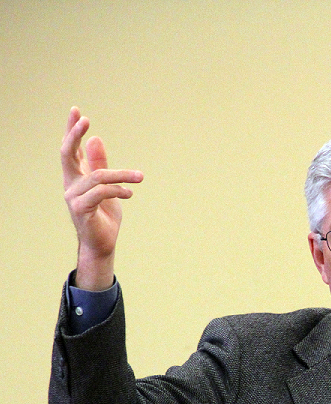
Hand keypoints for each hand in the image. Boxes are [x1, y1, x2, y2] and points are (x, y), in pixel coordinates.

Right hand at [61, 107, 142, 289]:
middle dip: (74, 135)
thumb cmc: (104, 215)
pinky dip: (118, 190)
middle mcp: (71, 184)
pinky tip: (130, 193)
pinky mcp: (81, 209)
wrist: (103, 243)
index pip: (71, 149)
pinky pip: (101, 192)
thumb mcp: (107, 186)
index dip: (72, 130)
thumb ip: (100, 165)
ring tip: (140, 177)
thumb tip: (95, 139)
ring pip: (97, 176)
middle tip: (85, 120)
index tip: (76, 110)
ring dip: (122, 175)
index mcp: (76, 176)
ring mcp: (74, 197)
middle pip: (67, 154)